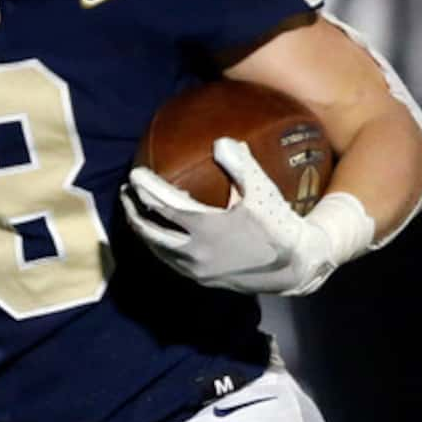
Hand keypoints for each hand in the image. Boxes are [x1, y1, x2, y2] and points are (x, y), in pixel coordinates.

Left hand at [122, 139, 371, 296]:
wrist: (295, 267)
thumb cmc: (279, 226)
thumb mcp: (263, 191)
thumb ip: (240, 165)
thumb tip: (220, 142)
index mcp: (204, 229)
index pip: (164, 206)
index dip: (146, 188)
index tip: (134, 175)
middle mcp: (194, 252)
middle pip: (151, 232)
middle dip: (134, 212)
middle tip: (126, 195)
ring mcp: (197, 270)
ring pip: (158, 251)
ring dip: (144, 232)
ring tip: (137, 215)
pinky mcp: (204, 280)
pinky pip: (171, 262)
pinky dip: (159, 247)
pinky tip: (161, 237)